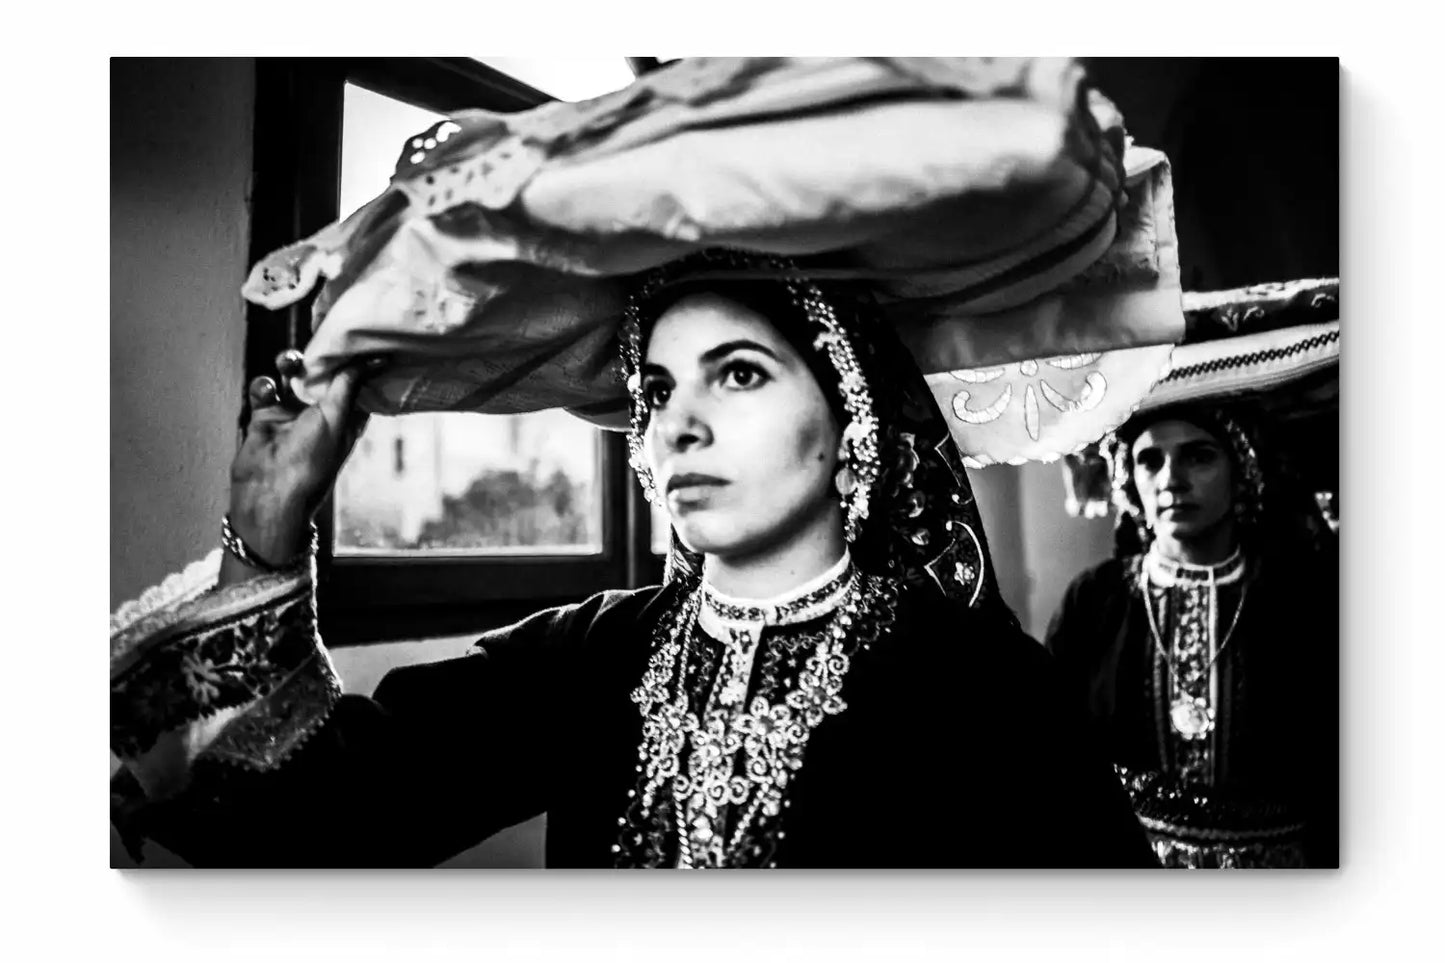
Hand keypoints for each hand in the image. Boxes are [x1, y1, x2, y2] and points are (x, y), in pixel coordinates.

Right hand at [227, 349, 378, 564]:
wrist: (268, 493)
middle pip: (321, 375)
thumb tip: (373, 359)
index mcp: (346, 418)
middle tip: (315, 343)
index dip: (357, 362)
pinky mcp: (265, 416)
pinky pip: (264, 390)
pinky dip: (264, 386)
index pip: (355, 382)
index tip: (359, 337)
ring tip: (289, 361)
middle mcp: (320, 414)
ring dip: (289, 366)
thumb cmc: (310, 463)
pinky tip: (267, 391)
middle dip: (318, 358)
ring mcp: (292, 414)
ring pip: (291, 377)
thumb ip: (349, 386)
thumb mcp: (336, 420)